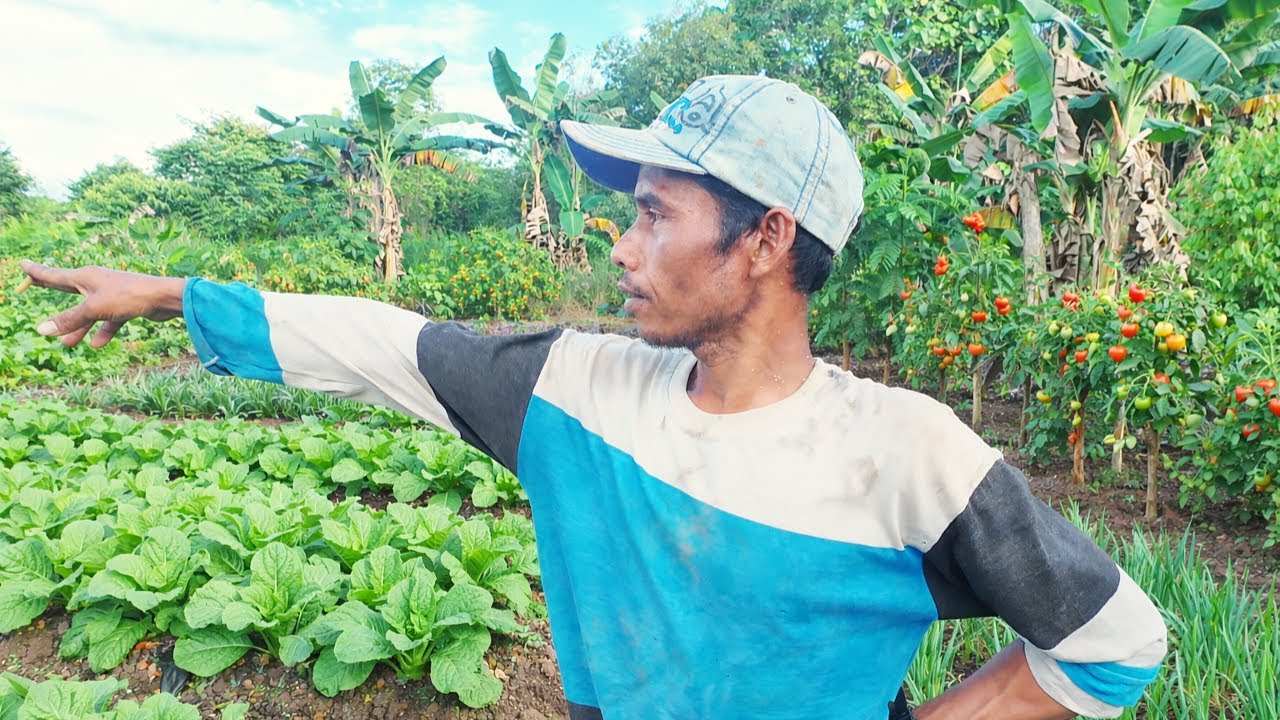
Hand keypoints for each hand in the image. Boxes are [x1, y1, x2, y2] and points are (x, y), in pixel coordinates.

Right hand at [17, 261, 186, 348]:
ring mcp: (111, 294)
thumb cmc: (129, 296)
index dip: (36, 273)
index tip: (21, 264)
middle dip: (49, 288)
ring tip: (66, 344)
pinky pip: (109, 321)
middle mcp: (96, 283)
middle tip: (29, 285)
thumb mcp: (94, 309)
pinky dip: (102, 332)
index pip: (53, 275)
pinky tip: (96, 345)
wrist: (165, 298)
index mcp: (85, 277)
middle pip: (66, 287)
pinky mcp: (125, 306)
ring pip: (88, 311)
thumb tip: (42, 330)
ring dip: (77, 326)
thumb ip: (69, 320)